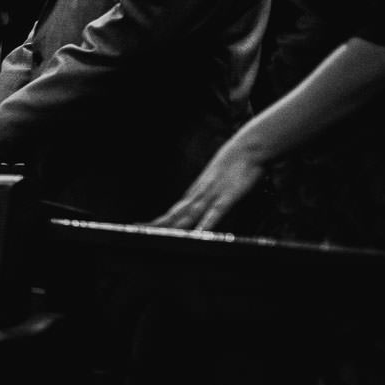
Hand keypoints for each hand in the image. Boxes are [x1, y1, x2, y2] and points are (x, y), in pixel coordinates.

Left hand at [151, 137, 265, 231]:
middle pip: (173, 215)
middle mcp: (197, 196)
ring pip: (187, 215)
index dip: (156, 221)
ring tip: (157, 237)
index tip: (140, 227)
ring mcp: (209, 197)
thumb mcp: (217, 183)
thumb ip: (209, 196)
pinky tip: (197, 235)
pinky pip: (213, 215)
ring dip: (172, 227)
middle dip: (156, 225)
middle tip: (137, 231)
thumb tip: (202, 205)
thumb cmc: (234, 165)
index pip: (171, 212)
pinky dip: (204, 226)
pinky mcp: (225, 198)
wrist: (247, 148)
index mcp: (194, 194)